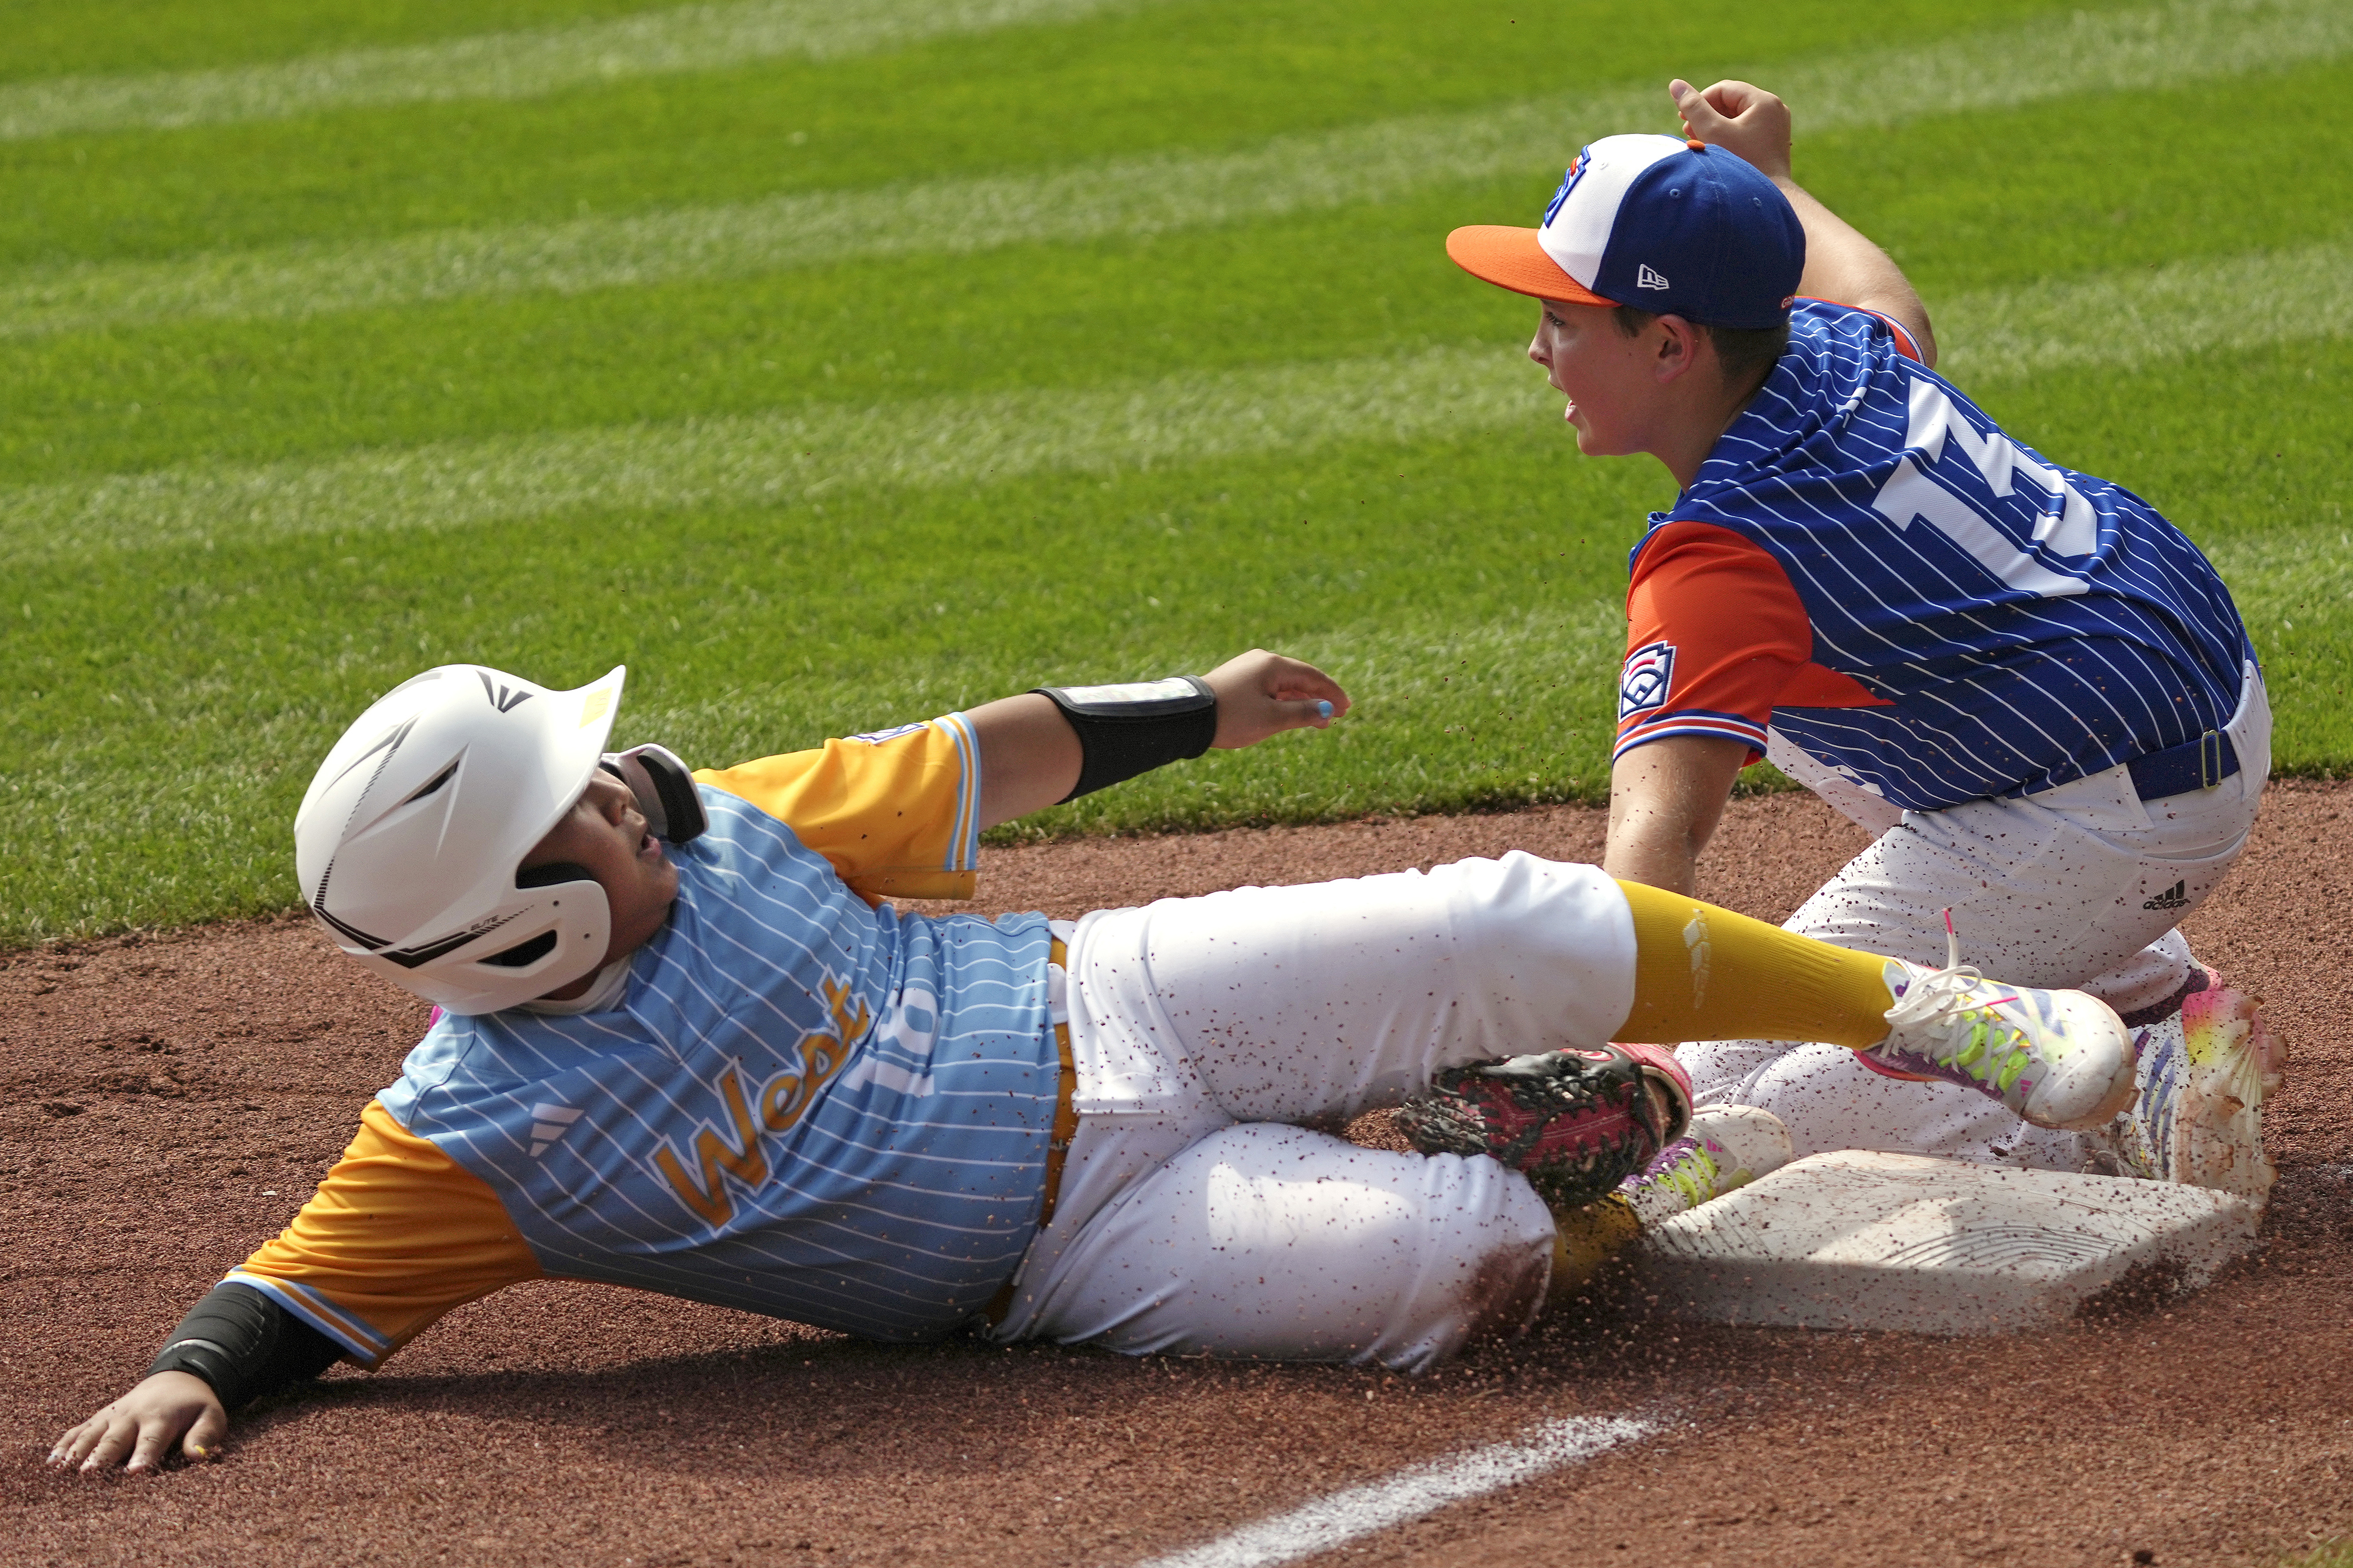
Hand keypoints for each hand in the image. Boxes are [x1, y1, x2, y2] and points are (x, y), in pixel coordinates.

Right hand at [48, 1371, 226, 1474]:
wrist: (175, 1379)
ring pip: (91, 1434)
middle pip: (115, 1438)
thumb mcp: (211, 1416)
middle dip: (102, 1455)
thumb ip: (205, 1435)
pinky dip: (64, 1445)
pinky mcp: (98, 1419)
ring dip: (77, 1452)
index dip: (144, 1455)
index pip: (152, 1439)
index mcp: (161, 1417)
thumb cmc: (194, 1406)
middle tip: (88, 1473)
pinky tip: (51, 1463)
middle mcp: (132, 1416)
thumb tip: (198, 1456)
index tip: (134, 1471)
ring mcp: (112, 1417)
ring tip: (63, 1470)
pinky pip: (78, 1431)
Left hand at [1200, 650, 1349, 749]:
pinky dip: (1284, 701)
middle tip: (1337, 715)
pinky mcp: (1238, 681)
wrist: (1189, 717)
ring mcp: (1248, 670)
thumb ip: (1302, 714)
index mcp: (1273, 665)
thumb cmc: (1232, 717)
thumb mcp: (1272, 719)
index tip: (1346, 708)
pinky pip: (1269, 688)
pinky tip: (1291, 714)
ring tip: (1317, 721)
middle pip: (1299, 678)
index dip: (1332, 693)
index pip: (1312, 676)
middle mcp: (1262, 662)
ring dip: (1302, 702)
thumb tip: (1326, 711)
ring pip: (1284, 685)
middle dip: (1319, 697)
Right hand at [1669, 79, 1792, 181]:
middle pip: (1731, 101)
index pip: (1724, 89)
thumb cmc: (1740, 165)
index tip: (1683, 118)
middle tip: (1687, 130)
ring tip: (1696, 139)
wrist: (1767, 199)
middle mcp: (1774, 110)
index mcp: (1764, 102)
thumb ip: (1693, 106)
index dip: (1700, 101)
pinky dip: (1727, 135)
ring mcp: (1775, 126)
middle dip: (1706, 114)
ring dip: (1714, 125)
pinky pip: (1745, 130)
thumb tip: (1675, 84)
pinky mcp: (1771, 142)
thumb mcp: (1712, 132)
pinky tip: (1713, 147)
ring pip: (1737, 117)